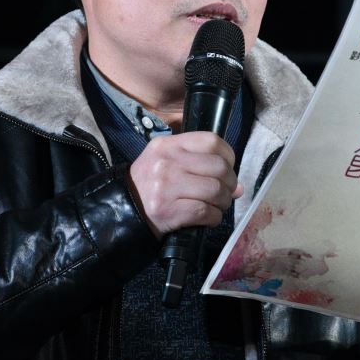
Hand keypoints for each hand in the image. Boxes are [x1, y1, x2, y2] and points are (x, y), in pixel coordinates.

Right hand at [125, 132, 243, 239]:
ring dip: (223, 202)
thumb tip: (238, 186)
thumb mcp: (167, 164)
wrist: (121, 211)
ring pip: (215, 190)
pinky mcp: (168, 210)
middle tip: (225, 192)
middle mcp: (167, 162)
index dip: (228, 156)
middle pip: (219, 167)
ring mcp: (166, 186)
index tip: (226, 169)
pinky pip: (205, 212)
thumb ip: (200, 167)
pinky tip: (208, 218)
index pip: (211, 141)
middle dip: (229, 183)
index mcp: (168, 145)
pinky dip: (213, 217)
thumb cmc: (149, 186)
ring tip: (217, 206)